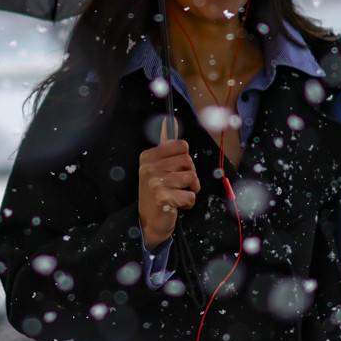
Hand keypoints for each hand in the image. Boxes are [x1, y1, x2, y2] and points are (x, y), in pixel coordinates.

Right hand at [138, 133, 199, 249]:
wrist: (149, 221)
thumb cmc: (159, 192)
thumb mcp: (159, 166)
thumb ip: (166, 144)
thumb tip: (169, 120)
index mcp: (148, 156)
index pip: (181, 145)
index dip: (185, 160)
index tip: (176, 170)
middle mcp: (149, 167)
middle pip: (188, 161)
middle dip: (190, 175)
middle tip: (178, 185)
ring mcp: (154, 182)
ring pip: (192, 177)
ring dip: (190, 190)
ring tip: (177, 195)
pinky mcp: (162, 197)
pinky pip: (191, 195)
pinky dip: (188, 202)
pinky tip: (176, 205)